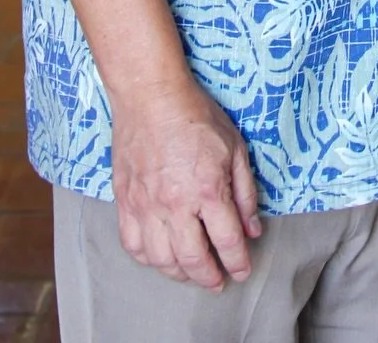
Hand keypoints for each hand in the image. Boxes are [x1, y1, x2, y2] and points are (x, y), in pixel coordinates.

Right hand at [111, 76, 262, 289]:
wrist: (150, 95)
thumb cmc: (195, 115)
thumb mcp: (234, 147)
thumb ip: (245, 192)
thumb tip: (252, 228)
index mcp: (208, 190)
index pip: (227, 241)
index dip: (238, 262)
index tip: (241, 270)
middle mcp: (176, 204)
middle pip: (193, 259)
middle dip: (209, 277)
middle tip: (217, 281)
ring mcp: (146, 205)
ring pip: (162, 260)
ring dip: (179, 273)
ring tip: (191, 271)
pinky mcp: (125, 202)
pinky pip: (133, 245)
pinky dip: (148, 258)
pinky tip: (160, 256)